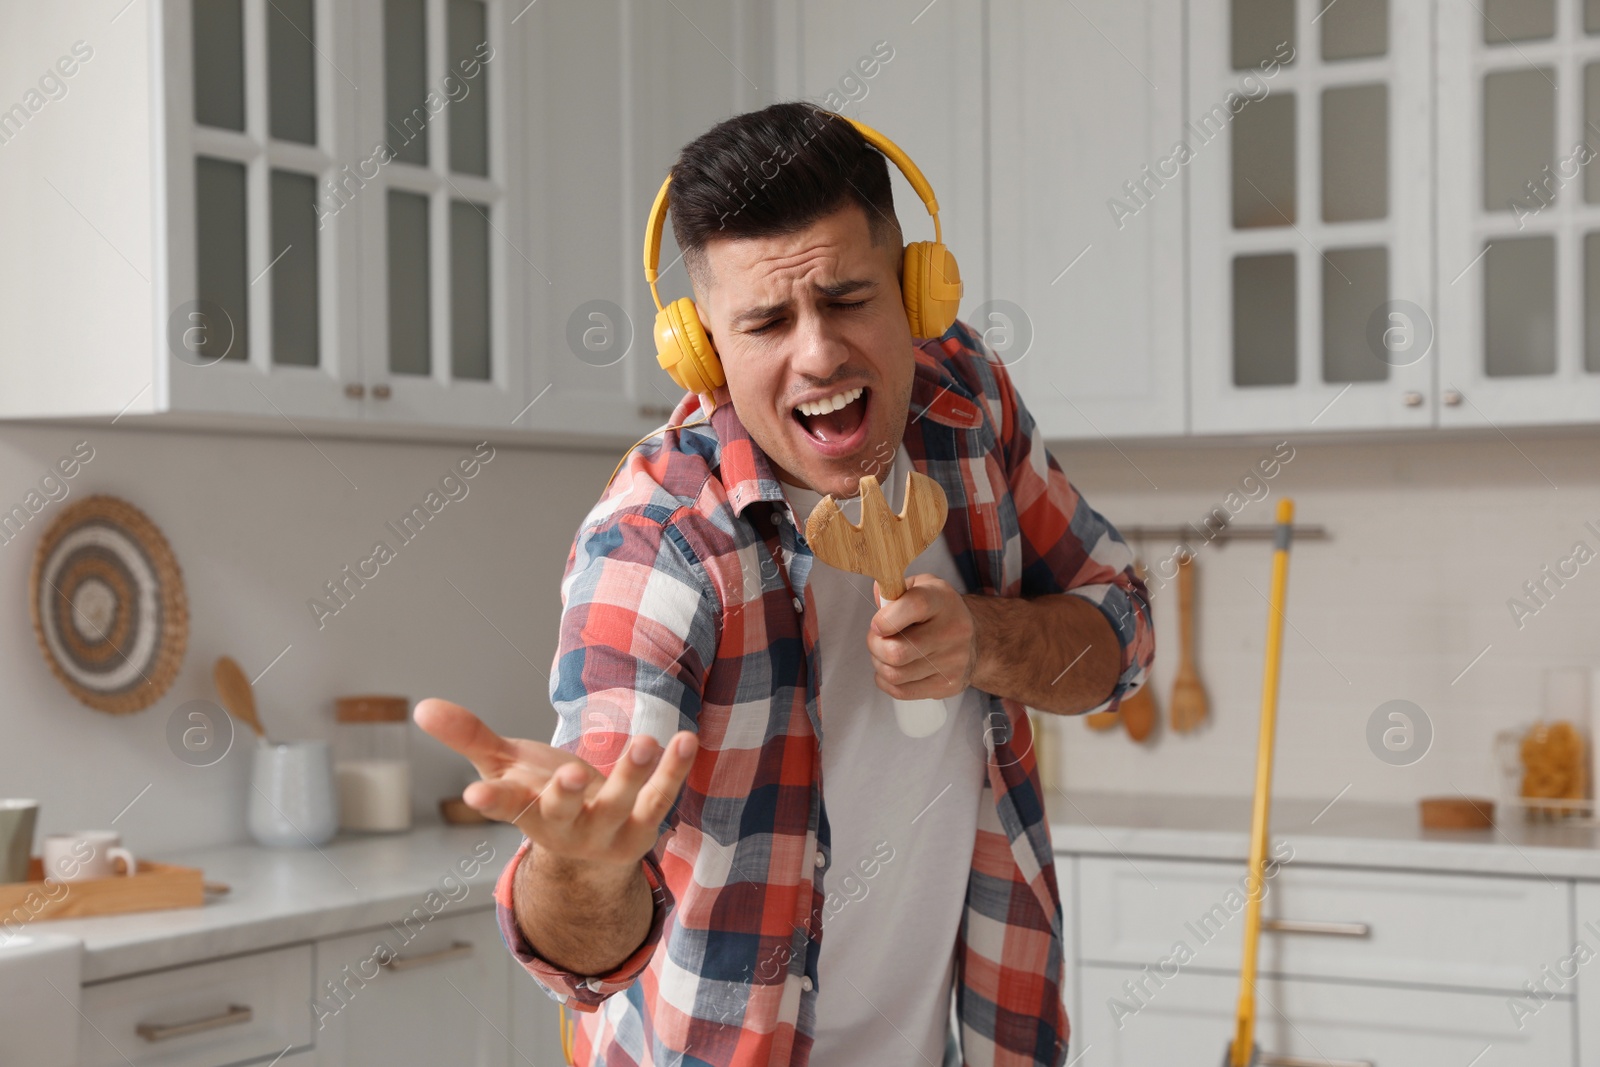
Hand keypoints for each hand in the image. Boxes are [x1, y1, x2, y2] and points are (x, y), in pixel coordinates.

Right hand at [414, 698, 696, 877]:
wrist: (590, 852)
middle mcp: (563, 827)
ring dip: (631, 775)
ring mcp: (604, 832)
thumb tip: (421, 707)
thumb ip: (468, 736)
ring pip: (618, 805)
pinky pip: (661, 798)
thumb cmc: (541, 797)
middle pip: (561, 812)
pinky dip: (674, 770)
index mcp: (524, 811)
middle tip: (571, 772)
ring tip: (644, 742)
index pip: (502, 807)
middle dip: (565, 794)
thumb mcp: (504, 766)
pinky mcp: (642, 830)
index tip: (472, 795)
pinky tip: (685, 738)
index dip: (490, 800)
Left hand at [866, 574, 978, 699]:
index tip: (877, 624)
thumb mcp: (921, 586)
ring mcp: (952, 662)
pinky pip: (901, 691)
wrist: (974, 638)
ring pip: (895, 674)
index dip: (886, 618)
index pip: (914, 606)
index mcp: (943, 600)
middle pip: (897, 651)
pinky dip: (887, 682)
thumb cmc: (939, 612)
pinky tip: (893, 668)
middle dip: (875, 646)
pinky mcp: (948, 684)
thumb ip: (896, 588)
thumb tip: (880, 595)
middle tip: (877, 639)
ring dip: (880, 664)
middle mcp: (952, 631)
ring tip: (886, 653)